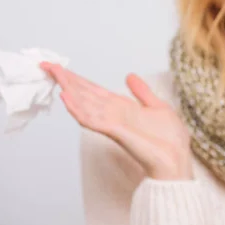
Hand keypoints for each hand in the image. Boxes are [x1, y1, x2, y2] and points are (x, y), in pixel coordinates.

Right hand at [40, 62, 192, 179]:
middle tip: (48, 65)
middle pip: (85, 94)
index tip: (60, 67)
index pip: (93, 90)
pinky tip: (67, 98)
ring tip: (55, 76)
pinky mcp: (116, 131)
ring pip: (85, 103)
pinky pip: (93, 119)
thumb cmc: (169, 140)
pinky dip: (78, 109)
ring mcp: (112, 123)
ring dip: (70, 90)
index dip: (77, 79)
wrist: (177, 159)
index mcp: (122, 107)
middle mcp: (113, 114)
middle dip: (67, 80)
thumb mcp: (157, 107)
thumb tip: (129, 76)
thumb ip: (142, 93)